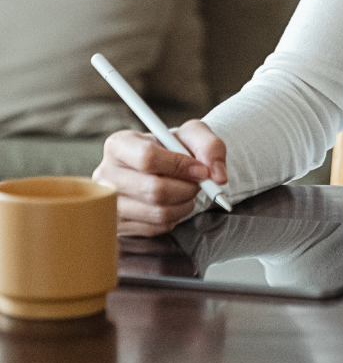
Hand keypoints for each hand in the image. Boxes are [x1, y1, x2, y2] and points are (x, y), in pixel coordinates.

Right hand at [93, 121, 227, 236]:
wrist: (165, 167)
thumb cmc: (175, 147)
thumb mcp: (194, 134)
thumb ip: (210, 146)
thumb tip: (217, 176)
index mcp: (120, 145)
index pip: (147, 158)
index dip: (180, 166)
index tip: (201, 170)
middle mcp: (106, 175)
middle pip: (153, 189)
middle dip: (187, 188)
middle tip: (198, 183)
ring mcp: (109, 204)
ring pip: (157, 212)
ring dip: (184, 204)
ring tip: (188, 191)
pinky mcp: (118, 226)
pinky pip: (156, 228)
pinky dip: (175, 217)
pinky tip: (175, 203)